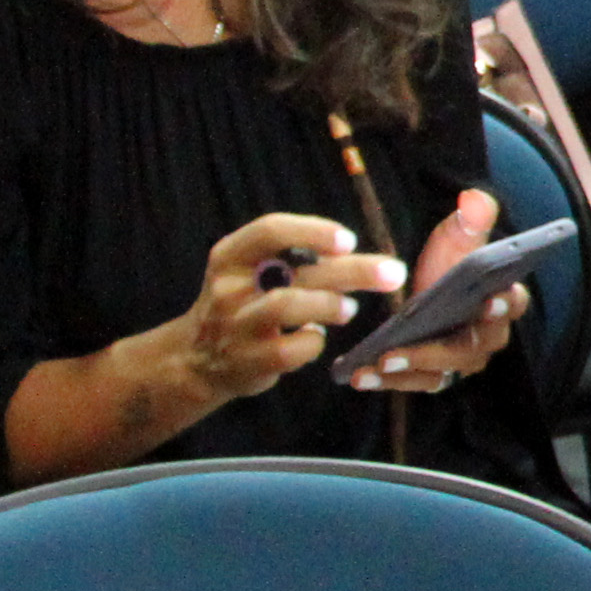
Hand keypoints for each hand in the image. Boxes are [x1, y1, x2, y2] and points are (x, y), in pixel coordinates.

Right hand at [168, 211, 399, 409]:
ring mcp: (235, 325)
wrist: (197, 359)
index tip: (349, 240)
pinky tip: (317, 338)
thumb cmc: (244, 307)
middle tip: (393, 273)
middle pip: (296, 271)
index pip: (271, 231)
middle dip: (351, 270)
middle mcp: (228, 286)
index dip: (313, 231)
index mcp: (231, 255)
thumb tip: (359, 255)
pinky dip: (313, 342)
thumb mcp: (254, 273)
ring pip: (287, 306)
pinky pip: (290, 350)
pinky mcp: (246, 360)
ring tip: (349, 308)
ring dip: (330, 305)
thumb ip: (295, 261)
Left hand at [358, 189, 527, 396]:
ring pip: (442, 372)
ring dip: (409, 371)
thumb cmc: (447, 265)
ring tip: (377, 363)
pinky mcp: (435, 373)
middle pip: (472, 350)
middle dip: (438, 352)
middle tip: (402, 349)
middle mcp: (487, 337)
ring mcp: (461, 360)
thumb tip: (476, 201)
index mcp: (502, 300)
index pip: (513, 303)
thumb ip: (470, 221)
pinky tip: (360, 375)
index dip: (504, 305)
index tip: (489, 301)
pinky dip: (391, 381)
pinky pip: (417, 382)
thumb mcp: (455, 239)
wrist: (423, 289)